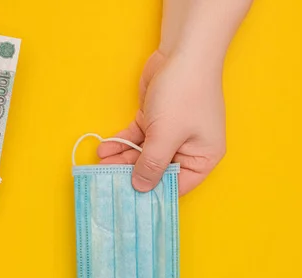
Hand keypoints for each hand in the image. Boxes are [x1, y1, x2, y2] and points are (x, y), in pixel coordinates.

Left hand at [97, 49, 225, 194]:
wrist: (181, 52)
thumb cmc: (183, 96)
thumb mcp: (166, 136)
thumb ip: (151, 164)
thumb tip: (140, 188)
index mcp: (203, 157)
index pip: (177, 186)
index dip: (153, 194)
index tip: (129, 201)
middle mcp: (188, 149)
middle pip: (156, 170)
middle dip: (130, 175)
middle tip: (105, 183)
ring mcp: (170, 134)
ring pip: (142, 154)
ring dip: (120, 159)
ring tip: (98, 166)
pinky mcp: (155, 120)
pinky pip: (136, 138)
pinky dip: (121, 142)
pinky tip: (103, 148)